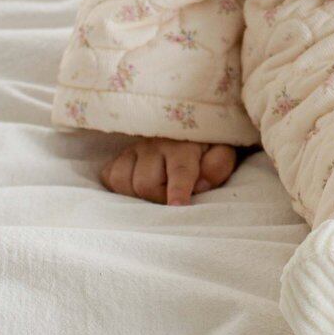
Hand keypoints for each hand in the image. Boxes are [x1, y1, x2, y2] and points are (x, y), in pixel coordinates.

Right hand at [99, 137, 248, 205]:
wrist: (190, 128)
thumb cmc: (208, 147)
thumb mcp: (223, 153)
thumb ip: (218, 166)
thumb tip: (200, 184)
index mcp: (183, 143)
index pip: (179, 170)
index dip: (178, 190)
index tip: (178, 206)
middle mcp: (154, 144)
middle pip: (146, 183)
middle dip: (160, 198)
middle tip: (174, 200)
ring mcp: (133, 149)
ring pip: (123, 181)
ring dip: (139, 195)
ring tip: (157, 194)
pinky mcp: (119, 157)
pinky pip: (110, 177)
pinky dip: (121, 188)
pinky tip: (138, 189)